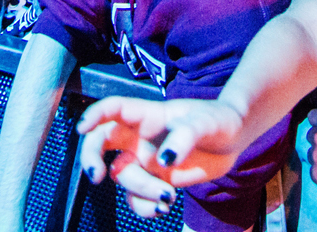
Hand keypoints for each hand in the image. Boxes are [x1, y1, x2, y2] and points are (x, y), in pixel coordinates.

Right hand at [76, 96, 246, 216]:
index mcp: (148, 115)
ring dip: (140, 191)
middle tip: (97, 177)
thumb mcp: (206, 123)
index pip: (114, 109)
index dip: (95, 115)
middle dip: (91, 158)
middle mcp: (140, 137)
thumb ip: (185, 136)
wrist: (234, 141)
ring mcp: (145, 160)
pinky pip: (137, 198)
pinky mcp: (155, 181)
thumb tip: (164, 161)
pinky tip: (165, 206)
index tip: (82, 128)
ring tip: (168, 196)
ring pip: (123, 177)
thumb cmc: (218, 120)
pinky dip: (146, 207)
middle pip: (101, 141)